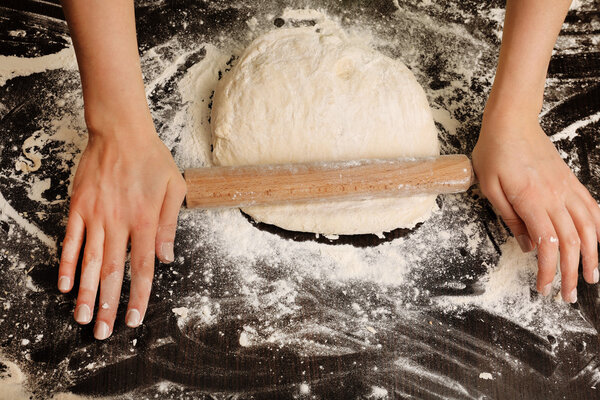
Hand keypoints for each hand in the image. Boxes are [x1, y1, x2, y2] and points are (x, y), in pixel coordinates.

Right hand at [57, 117, 186, 339]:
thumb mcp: (175, 187)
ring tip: (83, 318)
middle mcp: (119, 222)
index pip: (143, 267)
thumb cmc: (152, 159)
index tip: (133, 319)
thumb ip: (171, 224)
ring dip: (86, 293)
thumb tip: (167, 258)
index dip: (139, 296)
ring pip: (90, 262)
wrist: (120, 131)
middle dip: (108, 305)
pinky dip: (68, 264)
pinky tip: (66, 285)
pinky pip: (71, 241)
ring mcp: (96, 215)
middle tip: (103, 332)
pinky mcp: (78, 207)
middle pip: (114, 272)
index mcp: (146, 221)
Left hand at [473, 110, 599, 302]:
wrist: (512, 122)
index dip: (549, 271)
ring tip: (593, 277)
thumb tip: (526, 246)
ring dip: (594, 255)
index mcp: (532, 201)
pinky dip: (599, 228)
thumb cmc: (495, 152)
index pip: (547, 245)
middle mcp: (555, 197)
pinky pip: (593, 208)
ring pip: (589, 227)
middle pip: (572, 242)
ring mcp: (567, 189)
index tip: (544, 288)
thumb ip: (509, 218)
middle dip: (572, 273)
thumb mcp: (489, 188)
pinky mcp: (571, 182)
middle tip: (569, 296)